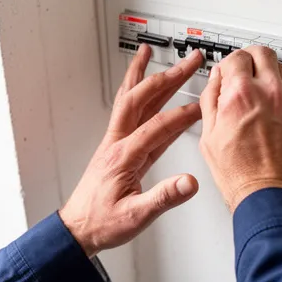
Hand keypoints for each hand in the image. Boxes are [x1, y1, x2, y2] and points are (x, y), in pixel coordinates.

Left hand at [60, 45, 205, 257]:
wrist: (78, 229)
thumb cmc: (101, 223)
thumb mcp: (135, 217)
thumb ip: (164, 198)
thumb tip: (189, 182)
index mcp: (122, 156)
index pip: (157, 126)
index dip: (182, 115)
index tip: (203, 106)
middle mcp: (116, 143)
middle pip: (142, 99)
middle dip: (167, 77)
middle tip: (189, 61)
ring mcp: (115, 142)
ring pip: (130, 99)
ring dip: (142, 74)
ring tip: (149, 52)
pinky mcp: (117, 148)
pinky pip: (130, 113)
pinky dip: (139, 94)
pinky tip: (148, 90)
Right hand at [199, 46, 281, 212]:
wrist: (271, 196)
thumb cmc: (241, 175)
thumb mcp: (209, 136)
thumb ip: (211, 100)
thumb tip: (216, 80)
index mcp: (241, 94)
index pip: (236, 57)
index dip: (229, 65)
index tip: (230, 71)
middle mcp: (270, 92)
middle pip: (263, 54)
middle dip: (252, 60)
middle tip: (248, 71)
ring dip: (271, 81)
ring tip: (264, 103)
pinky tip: (280, 122)